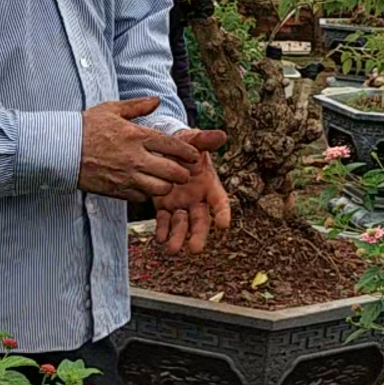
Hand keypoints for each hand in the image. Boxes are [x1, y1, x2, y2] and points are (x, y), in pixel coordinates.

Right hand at [79, 98, 200, 202]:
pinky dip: (147, 194)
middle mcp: (136, 158)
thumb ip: (137, 106)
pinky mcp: (117, 190)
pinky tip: (145, 186)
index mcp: (137, 136)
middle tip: (183, 171)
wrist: (61, 149)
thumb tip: (157, 100)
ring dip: (166, 186)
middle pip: (173, 172)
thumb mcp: (111, 109)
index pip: (173, 146)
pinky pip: (141, 197)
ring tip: (165, 180)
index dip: (189, 153)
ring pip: (160, 189)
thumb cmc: (86, 127)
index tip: (194, 156)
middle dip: (183, 173)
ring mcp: (127, 176)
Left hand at [153, 130, 231, 253]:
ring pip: (182, 225)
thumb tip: (222, 135)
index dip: (223, 212)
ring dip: (178, 237)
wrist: (166, 149)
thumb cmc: (185, 145)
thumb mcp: (194, 140)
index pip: (220, 201)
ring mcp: (181, 205)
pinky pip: (164, 222)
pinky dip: (162, 231)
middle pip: (201, 220)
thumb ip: (205, 140)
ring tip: (172, 249)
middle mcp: (197, 199)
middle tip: (195, 249)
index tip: (224, 225)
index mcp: (209, 185)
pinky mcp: (165, 207)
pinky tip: (159, 239)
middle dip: (198, 235)